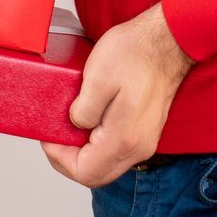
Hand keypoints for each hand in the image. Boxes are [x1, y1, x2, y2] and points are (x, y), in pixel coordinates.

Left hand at [41, 1, 193, 187]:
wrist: (168, 42)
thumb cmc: (135, 53)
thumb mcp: (98, 77)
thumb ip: (83, 110)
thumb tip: (76, 125)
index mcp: (124, 139)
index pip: (85, 172)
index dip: (59, 158)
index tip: (48, 136)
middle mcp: (138, 148)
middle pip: (96, 175)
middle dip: (68, 160)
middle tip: (53, 135)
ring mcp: (144, 142)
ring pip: (106, 165)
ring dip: (83, 153)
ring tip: (67, 128)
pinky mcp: (145, 132)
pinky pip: (116, 151)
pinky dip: (97, 145)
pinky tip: (87, 123)